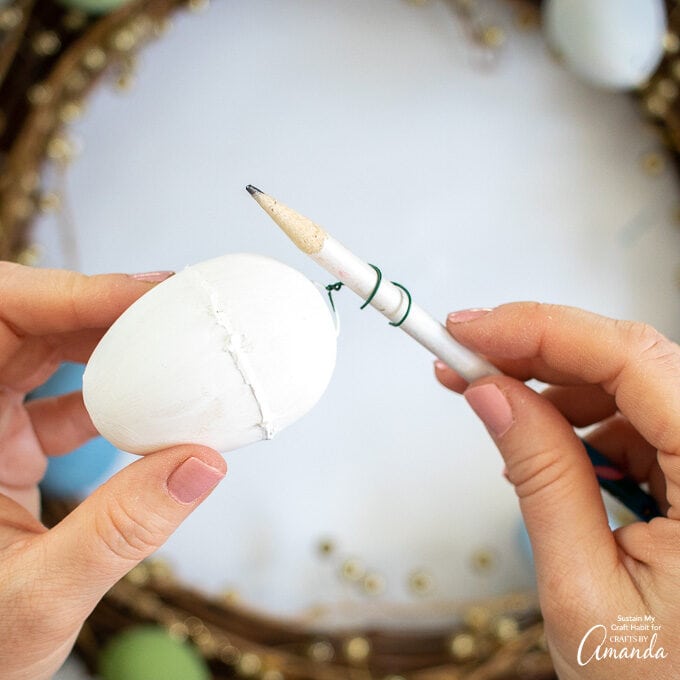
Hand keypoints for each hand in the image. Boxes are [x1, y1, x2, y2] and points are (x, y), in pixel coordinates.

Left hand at [0, 263, 225, 679]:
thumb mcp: (40, 597)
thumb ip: (122, 531)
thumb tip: (203, 466)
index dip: (71, 293)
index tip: (146, 295)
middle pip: (27, 324)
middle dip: (100, 310)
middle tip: (170, 311)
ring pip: (44, 352)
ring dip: (110, 347)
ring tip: (170, 347)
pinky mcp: (9, 445)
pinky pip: (62, 395)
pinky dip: (111, 393)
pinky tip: (152, 406)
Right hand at [435, 303, 679, 678]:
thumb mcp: (583, 588)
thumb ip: (541, 478)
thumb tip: (490, 394)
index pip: (633, 360)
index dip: (540, 329)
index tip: (469, 330)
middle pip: (633, 361)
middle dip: (538, 352)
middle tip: (465, 358)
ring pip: (634, 384)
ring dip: (558, 389)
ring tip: (497, 411)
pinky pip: (641, 420)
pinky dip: (584, 422)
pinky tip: (547, 449)